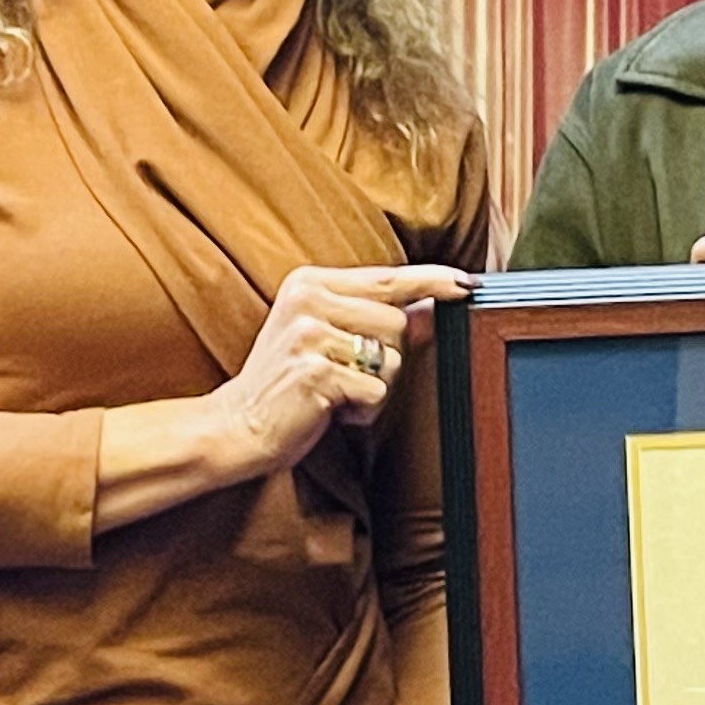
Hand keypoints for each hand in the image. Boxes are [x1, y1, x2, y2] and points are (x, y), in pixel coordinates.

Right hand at [209, 264, 471, 476]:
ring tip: (336, 393)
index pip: (387, 278)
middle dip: (387, 359)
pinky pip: (375, 391)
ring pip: (393, 359)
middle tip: (345, 376)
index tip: (467, 283)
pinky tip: (330, 411)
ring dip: (376, 387)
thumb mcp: (327, 339)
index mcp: (310, 283)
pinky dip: (362, 411)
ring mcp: (310, 334)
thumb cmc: (288, 384)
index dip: (432, 281)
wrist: (237, 426)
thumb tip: (432, 308)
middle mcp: (309, 300)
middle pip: (399, 323)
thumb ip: (373, 318)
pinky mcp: (316, 371)